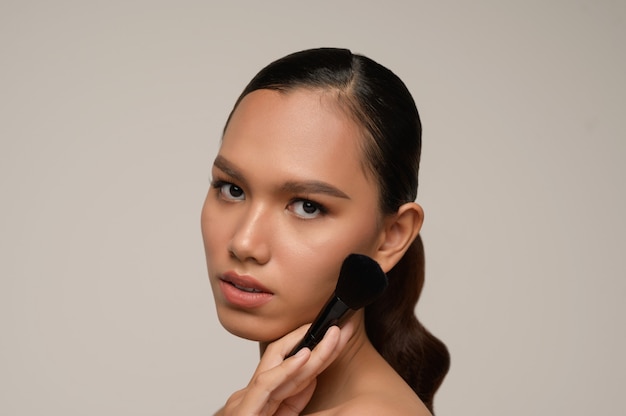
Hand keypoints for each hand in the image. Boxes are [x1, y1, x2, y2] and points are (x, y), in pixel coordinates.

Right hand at [216, 321, 354, 415]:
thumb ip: (293, 399)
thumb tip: (311, 375)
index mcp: (263, 398)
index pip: (293, 366)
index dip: (319, 349)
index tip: (339, 335)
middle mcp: (252, 395)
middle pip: (286, 359)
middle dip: (315, 339)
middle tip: (341, 326)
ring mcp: (244, 402)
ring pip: (278, 367)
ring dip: (309, 348)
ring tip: (332, 335)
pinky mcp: (242, 412)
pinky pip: (266, 386)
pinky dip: (286, 369)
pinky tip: (305, 356)